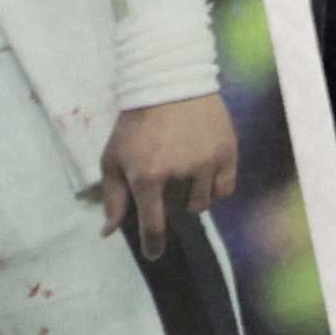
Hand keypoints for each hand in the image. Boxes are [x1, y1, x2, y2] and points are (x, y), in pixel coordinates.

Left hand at [94, 91, 238, 256]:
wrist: (169, 81)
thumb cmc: (136, 122)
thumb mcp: (113, 157)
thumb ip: (113, 197)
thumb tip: (107, 232)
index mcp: (147, 175)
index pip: (153, 225)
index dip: (153, 245)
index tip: (154, 254)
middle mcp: (180, 173)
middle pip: (180, 212)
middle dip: (170, 202)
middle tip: (164, 178)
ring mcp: (207, 162)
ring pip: (204, 202)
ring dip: (192, 195)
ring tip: (184, 171)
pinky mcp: (227, 151)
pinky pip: (225, 188)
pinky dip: (214, 186)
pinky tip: (203, 170)